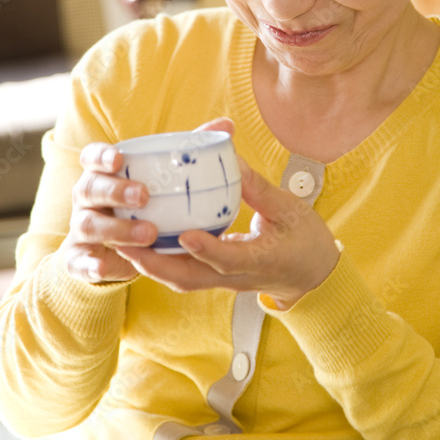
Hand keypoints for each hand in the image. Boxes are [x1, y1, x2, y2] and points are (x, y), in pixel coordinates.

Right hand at [62, 118, 234, 283]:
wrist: (114, 243)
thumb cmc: (144, 199)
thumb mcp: (162, 174)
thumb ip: (190, 148)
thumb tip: (228, 125)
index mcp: (102, 172)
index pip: (92, 157)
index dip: (102, 157)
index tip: (120, 159)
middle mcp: (87, 197)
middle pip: (89, 189)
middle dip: (114, 191)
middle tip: (144, 196)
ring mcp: (81, 227)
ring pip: (88, 225)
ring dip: (115, 229)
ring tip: (148, 234)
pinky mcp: (80, 257)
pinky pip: (80, 261)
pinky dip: (90, 264)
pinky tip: (104, 267)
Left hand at [116, 156, 340, 308]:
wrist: (315, 275)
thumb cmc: (305, 239)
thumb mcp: (289, 208)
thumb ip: (257, 187)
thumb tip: (231, 157)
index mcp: (261, 260)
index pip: (229, 259)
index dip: (206, 249)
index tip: (185, 234)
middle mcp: (237, 276)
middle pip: (190, 278)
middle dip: (156, 263)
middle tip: (128, 241)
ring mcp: (225, 281)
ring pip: (182, 279)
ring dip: (152, 265)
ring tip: (124, 241)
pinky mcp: (218, 278)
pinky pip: (185, 274)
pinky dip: (162, 262)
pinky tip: (143, 244)